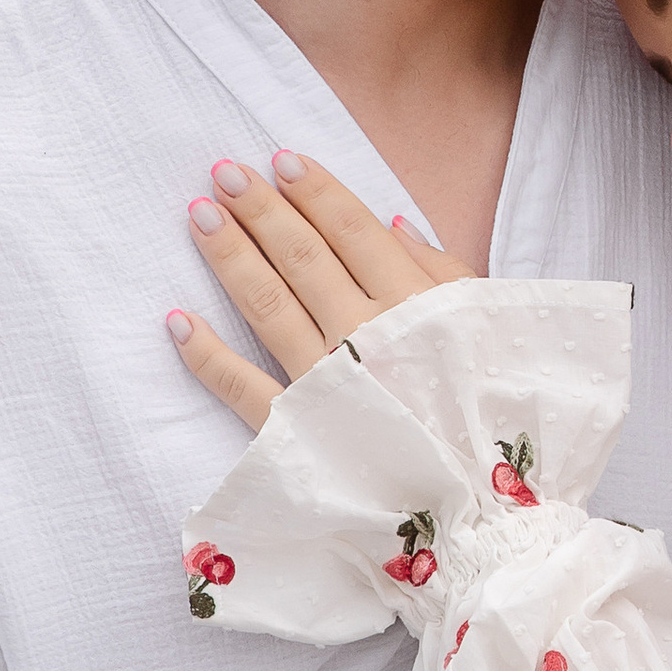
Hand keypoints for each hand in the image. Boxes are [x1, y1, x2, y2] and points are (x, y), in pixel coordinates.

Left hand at [167, 153, 472, 429]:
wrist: (488, 510)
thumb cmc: (494, 411)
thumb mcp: (488, 328)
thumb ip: (443, 273)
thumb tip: (391, 221)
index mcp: (418, 306)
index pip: (355, 232)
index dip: (316, 192)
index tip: (281, 160)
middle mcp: (367, 336)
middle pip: (304, 258)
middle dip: (262, 210)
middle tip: (225, 172)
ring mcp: (327, 384)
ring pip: (268, 306)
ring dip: (230, 257)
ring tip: (200, 214)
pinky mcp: (298, 433)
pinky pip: (242, 389)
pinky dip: (206, 356)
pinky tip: (177, 320)